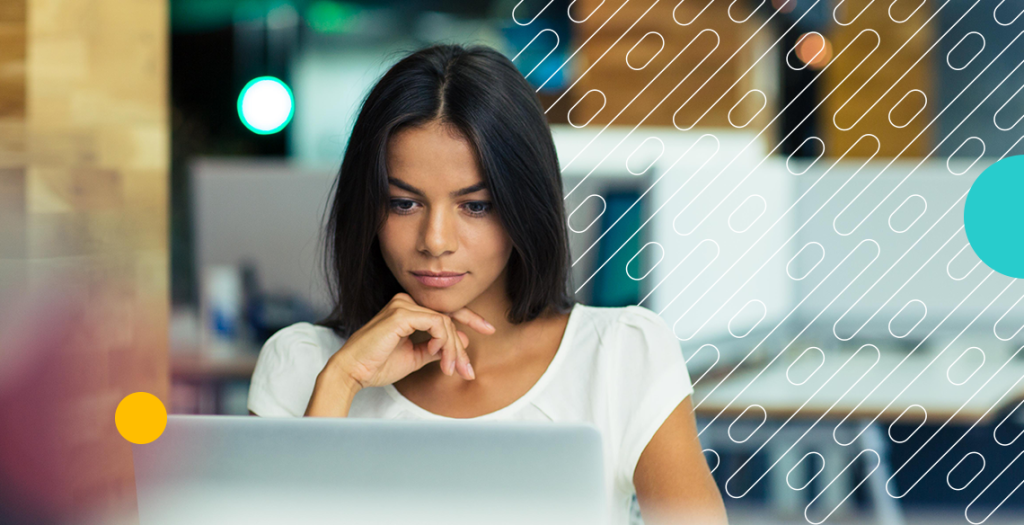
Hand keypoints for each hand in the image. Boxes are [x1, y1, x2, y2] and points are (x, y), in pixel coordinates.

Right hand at [328, 292, 494, 389]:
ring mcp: (404, 305)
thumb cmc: (377, 365)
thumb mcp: (414, 356)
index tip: (488, 330)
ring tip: (451, 370)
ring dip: (453, 350)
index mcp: (408, 309)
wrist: (353, 372)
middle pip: (449, 317)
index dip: (470, 319)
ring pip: (446, 323)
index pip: (444, 311)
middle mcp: (406, 301)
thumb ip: (435, 348)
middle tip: (470, 369)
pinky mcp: (403, 314)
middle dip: (462, 345)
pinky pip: (438, 325)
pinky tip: (441, 359)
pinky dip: (445, 343)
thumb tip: (460, 343)